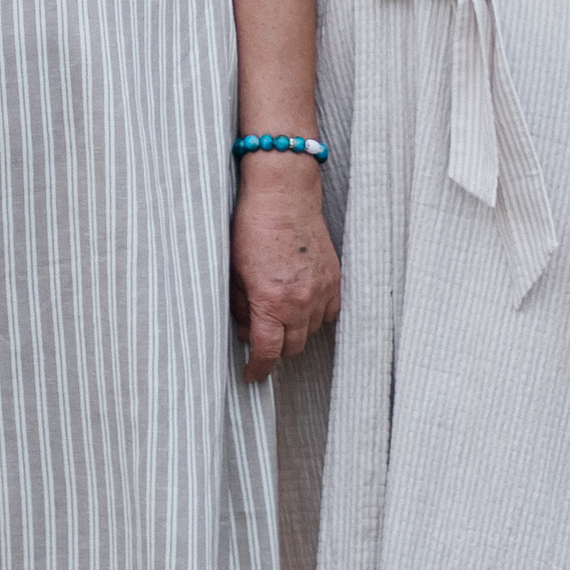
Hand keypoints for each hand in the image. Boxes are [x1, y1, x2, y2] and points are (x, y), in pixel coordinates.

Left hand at [229, 159, 340, 378]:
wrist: (283, 195)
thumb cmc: (252, 227)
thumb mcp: (234, 271)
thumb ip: (241, 306)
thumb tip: (245, 330)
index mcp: (271, 301)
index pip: (267, 351)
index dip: (258, 368)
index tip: (252, 374)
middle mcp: (300, 301)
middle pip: (292, 347)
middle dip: (275, 348)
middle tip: (261, 336)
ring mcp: (322, 290)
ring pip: (311, 331)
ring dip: (295, 331)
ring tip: (279, 313)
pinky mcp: (335, 278)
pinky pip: (329, 313)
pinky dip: (315, 315)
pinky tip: (301, 303)